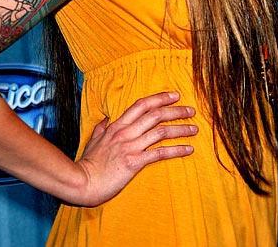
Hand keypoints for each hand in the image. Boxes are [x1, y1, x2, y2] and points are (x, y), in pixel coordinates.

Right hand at [73, 91, 196, 206]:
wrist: (83, 181)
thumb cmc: (89, 162)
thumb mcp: (94, 139)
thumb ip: (102, 127)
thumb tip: (107, 118)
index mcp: (117, 125)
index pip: (141, 105)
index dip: (159, 98)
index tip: (174, 95)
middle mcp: (126, 132)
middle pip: (155, 115)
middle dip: (176, 111)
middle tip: (190, 110)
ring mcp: (131, 146)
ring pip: (161, 132)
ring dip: (180, 129)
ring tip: (194, 129)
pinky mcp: (135, 162)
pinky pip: (160, 153)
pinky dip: (176, 150)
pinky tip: (188, 149)